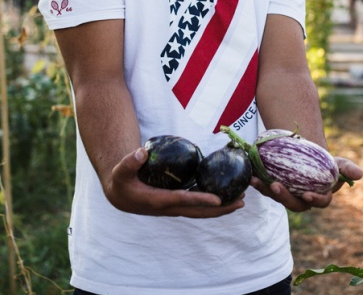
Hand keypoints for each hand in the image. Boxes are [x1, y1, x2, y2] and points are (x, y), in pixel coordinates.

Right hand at [103, 147, 244, 217]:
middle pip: (199, 211)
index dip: (201, 200)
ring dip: (222, 207)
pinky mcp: (177, 203)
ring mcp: (175, 207)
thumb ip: (129, 162)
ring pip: (201, 210)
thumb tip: (142, 152)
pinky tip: (227, 194)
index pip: (183, 201)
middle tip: (241, 201)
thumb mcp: (120, 171)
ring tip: (241, 200)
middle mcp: (169, 207)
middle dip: (221, 208)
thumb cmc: (121, 181)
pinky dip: (213, 202)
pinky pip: (198, 204)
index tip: (218, 200)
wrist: (120, 194)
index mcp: (158, 201)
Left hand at [250, 156, 362, 212]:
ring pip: (277, 197)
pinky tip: (251, 176)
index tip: (307, 194)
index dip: (314, 201)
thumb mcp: (338, 162)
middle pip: (294, 204)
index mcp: (320, 197)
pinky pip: (266, 188)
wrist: (309, 154)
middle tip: (277, 186)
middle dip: (284, 197)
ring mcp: (287, 195)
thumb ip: (347, 168)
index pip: (319, 203)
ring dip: (266, 190)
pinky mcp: (274, 188)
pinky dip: (258, 182)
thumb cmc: (326, 162)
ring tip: (258, 180)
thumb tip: (360, 174)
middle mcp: (302, 200)